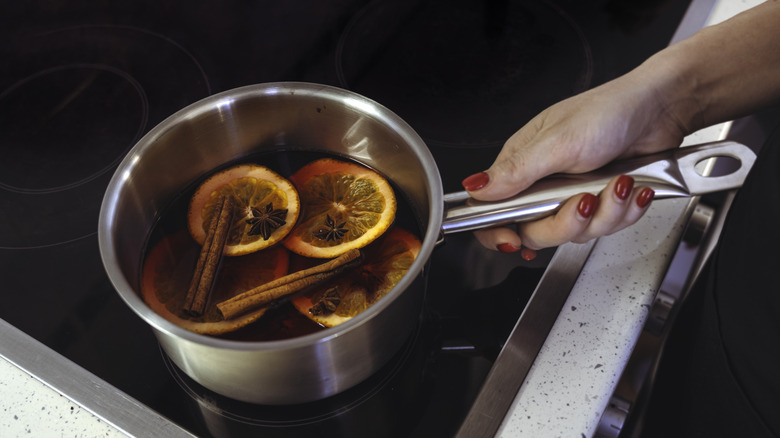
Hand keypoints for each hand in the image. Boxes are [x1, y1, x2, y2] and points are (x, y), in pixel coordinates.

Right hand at [463, 72, 686, 257]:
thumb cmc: (608, 111)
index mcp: (522, 164)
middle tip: (583, 202)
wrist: (661, 109)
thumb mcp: (557, 143)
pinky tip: (632, 188)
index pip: (493, 209)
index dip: (499, 231)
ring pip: (576, 233)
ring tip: (618, 184)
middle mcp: (544, 182)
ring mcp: (573, 194)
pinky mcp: (602, 201)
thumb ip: (515, 172)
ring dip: (605, 214)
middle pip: (537, 231)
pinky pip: (606, 226)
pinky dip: (625, 211)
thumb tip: (475, 187)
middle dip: (566, 224)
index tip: (513, 239)